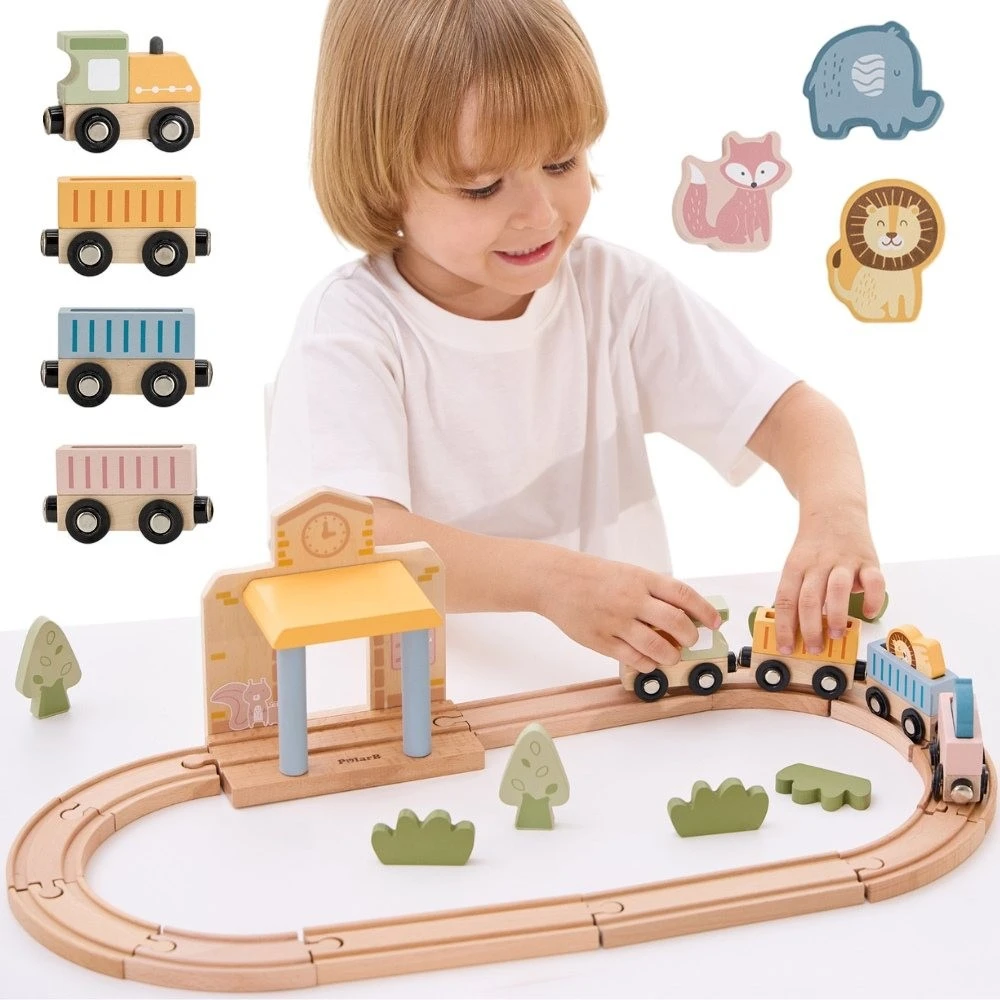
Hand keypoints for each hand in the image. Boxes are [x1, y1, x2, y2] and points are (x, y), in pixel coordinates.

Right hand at [535, 549, 722, 672]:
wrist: (556, 581)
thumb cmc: (595, 577)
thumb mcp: (629, 574)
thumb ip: (654, 592)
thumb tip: (684, 615)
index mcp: (641, 579)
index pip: (683, 595)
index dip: (704, 611)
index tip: (715, 622)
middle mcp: (631, 600)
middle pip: (676, 623)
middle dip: (690, 637)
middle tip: (689, 640)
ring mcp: (616, 622)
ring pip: (657, 647)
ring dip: (671, 655)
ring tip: (670, 654)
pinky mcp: (602, 641)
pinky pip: (635, 659)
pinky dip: (649, 664)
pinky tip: (650, 661)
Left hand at [773, 507, 884, 654]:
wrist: (834, 509)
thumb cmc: (814, 546)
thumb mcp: (797, 564)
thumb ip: (797, 592)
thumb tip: (795, 629)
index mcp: (796, 566)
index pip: (785, 600)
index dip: (784, 627)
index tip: (785, 647)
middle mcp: (819, 563)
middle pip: (809, 598)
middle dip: (810, 628)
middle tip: (814, 647)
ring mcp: (844, 561)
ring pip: (838, 589)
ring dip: (836, 615)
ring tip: (836, 634)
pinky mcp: (868, 560)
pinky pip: (874, 581)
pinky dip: (872, 599)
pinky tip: (868, 613)